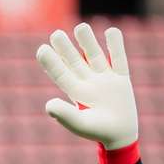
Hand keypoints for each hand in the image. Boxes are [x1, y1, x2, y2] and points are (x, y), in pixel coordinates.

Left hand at [36, 22, 138, 149]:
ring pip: (95, 55)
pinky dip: (116, 46)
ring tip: (80, 28)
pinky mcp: (121, 79)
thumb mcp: (79, 124)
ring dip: (88, 42)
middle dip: (65, 48)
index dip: (51, 62)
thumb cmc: (96, 131)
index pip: (61, 74)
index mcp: (76, 92)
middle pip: (75, 61)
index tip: (41, 50)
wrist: (120, 135)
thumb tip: (48, 104)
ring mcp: (104, 79)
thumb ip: (64, 114)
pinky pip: (119, 59)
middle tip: (55, 34)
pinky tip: (111, 31)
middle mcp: (88, 82)